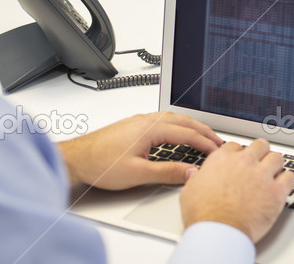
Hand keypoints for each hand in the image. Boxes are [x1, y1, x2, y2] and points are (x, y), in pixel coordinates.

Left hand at [58, 112, 221, 189]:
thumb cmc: (100, 164)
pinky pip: (164, 120)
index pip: (187, 133)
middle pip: (184, 121)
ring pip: (174, 118)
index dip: (205, 143)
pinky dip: (178, 126)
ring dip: (191, 127)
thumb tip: (190, 172)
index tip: (216, 151)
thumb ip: (167, 172)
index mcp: (150, 128)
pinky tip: (177, 134)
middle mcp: (146, 120)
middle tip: (217, 141)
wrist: (76, 158)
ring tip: (202, 136)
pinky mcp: (133, 125)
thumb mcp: (138, 173)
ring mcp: (139, 121)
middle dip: (204, 131)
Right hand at [179, 139, 293, 243]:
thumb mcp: (190, 191)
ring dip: (275, 165)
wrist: (219, 232)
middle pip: (260, 146)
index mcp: (223, 159)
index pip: (236, 146)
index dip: (239, 155)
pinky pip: (290, 177)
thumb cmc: (204, 214)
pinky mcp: (276, 191)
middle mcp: (245, 162)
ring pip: (277, 158)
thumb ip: (196, 178)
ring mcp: (262, 175)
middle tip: (259, 163)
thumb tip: (194, 174)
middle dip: (260, 153)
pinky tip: (282, 186)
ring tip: (272, 173)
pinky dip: (287, 180)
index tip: (240, 162)